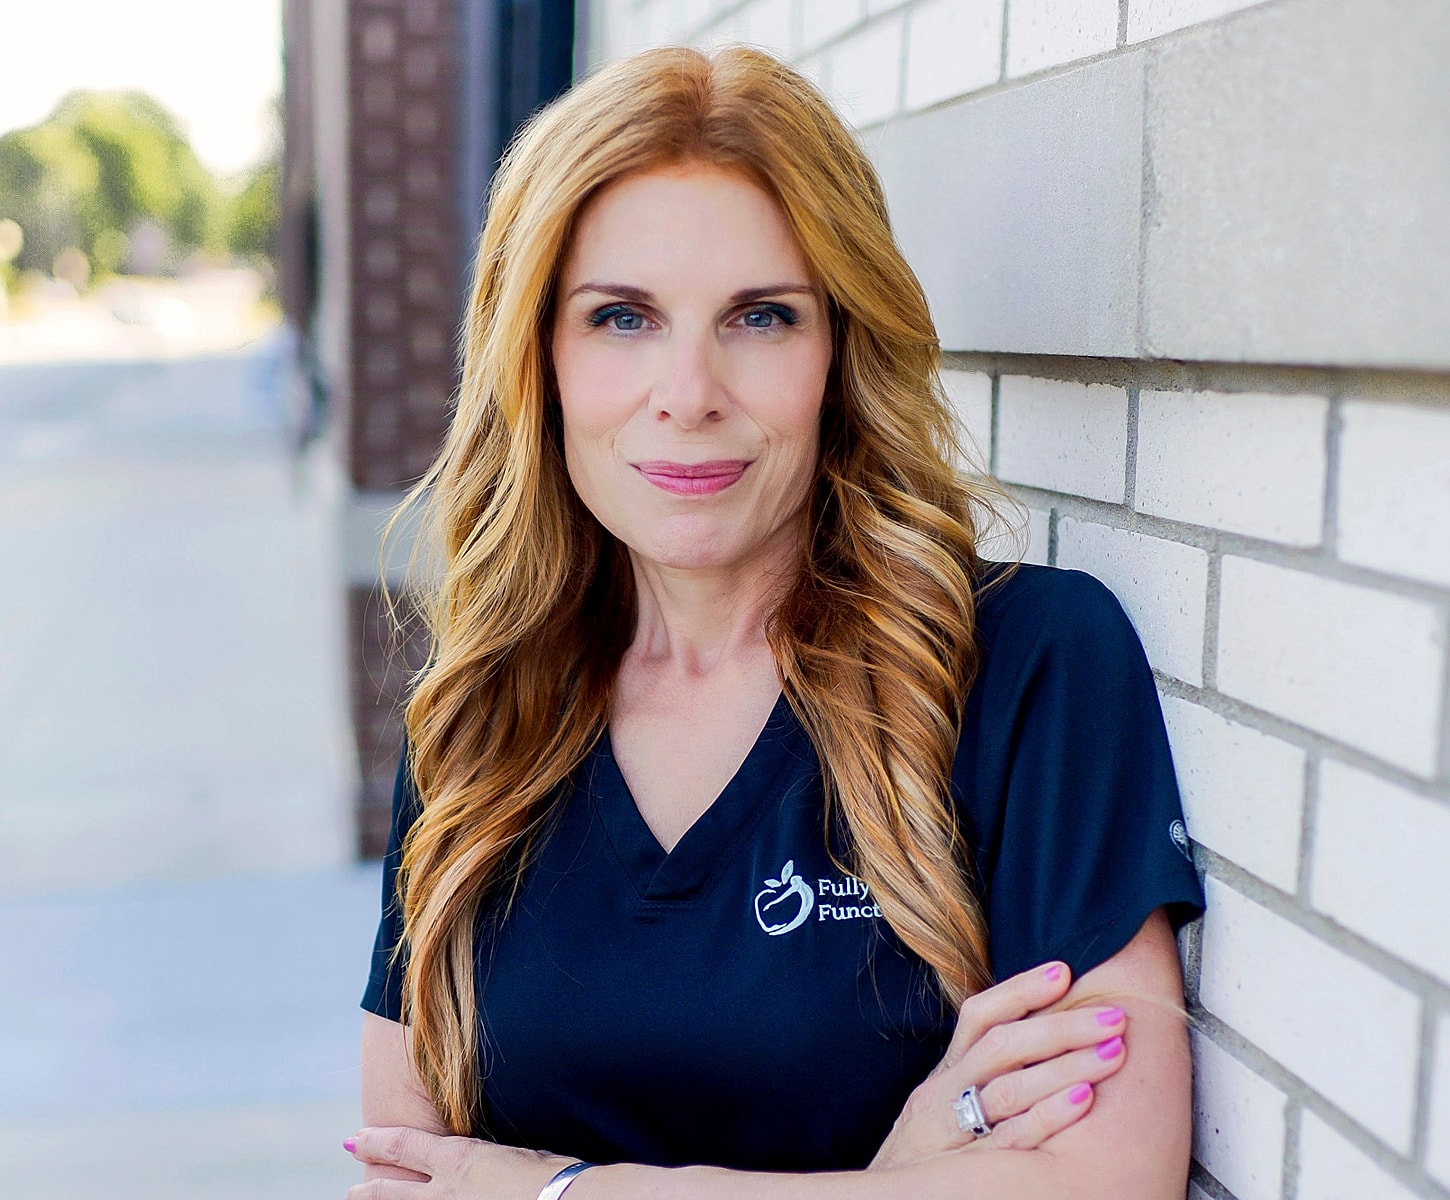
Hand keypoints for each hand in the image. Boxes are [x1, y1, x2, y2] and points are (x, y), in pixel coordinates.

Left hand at [345, 1126, 571, 1198]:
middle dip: (368, 1188)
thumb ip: (483, 1159)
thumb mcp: (510, 1156)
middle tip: (352, 1189)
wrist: (564, 1198)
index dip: (375, 1141)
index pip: (402, 1145)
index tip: (355, 1140)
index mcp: (458, 1158)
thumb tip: (477, 1164)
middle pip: (391, 1189)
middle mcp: (446, 1190)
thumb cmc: (549, 1175)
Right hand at [870, 961, 1127, 1167]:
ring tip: (1113, 1051)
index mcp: (943, 1073)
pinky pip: (1010, 1140)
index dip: (1020, 990)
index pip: (978, 1017)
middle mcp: (943, 1094)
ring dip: (1066, 1066)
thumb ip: (977, 1074)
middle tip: (1114, 1015)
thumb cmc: (926, 1155)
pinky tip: (1084, 1100)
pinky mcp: (965, 1170)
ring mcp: (952, 1132)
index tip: (1064, 970)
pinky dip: (1048, 1116)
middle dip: (1062, 1026)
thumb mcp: (941, 1105)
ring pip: (1009, 1089)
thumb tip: (1035, 1036)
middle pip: (1002, 1047)